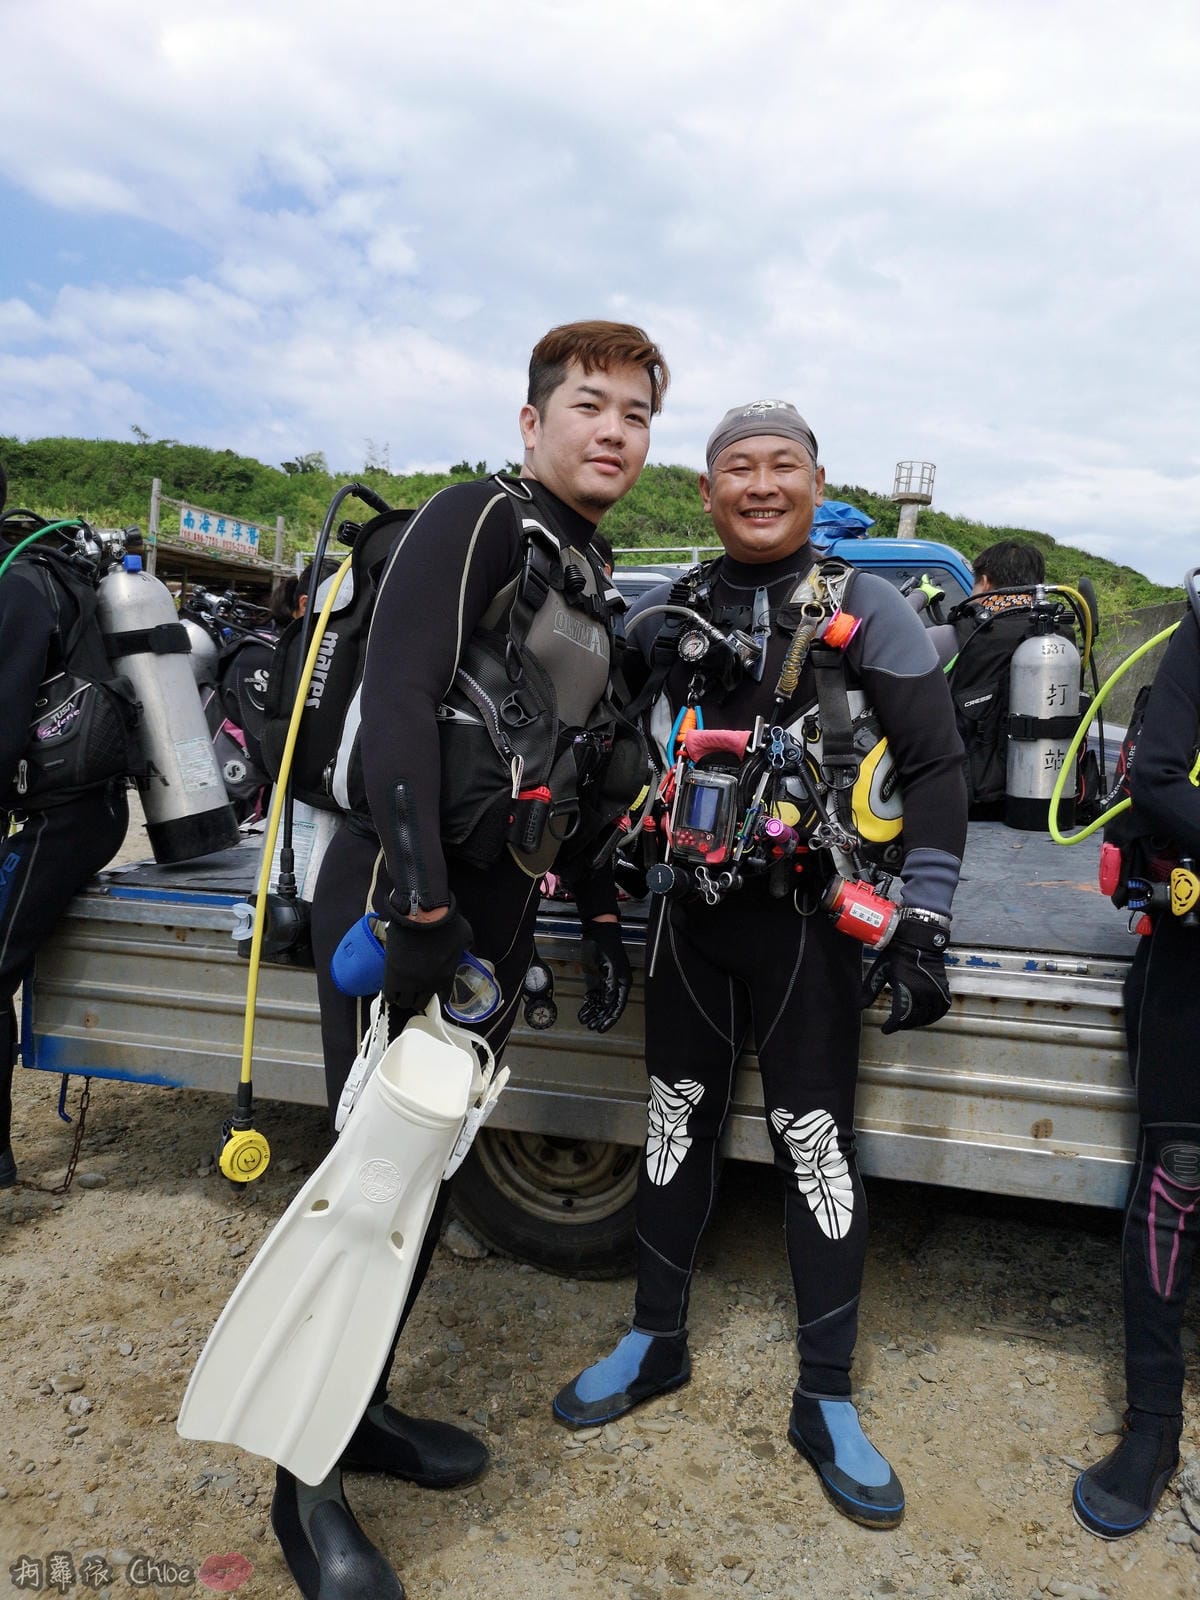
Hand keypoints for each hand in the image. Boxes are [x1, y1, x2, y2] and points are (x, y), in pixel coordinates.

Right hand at [383, 895, 473, 1012]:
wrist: (422, 915)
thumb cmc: (445, 923)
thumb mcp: (464, 936)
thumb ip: (465, 945)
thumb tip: (467, 946)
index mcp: (446, 976)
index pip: (442, 998)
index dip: (437, 995)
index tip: (432, 990)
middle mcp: (428, 984)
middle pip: (420, 1004)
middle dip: (418, 998)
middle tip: (414, 990)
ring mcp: (409, 982)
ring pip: (404, 1002)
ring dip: (404, 997)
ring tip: (401, 990)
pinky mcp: (392, 975)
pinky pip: (390, 995)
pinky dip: (391, 995)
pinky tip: (391, 988)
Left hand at [578, 919, 630, 1032]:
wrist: (597, 932)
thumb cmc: (606, 946)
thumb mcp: (609, 967)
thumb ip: (610, 986)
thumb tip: (608, 1002)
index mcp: (623, 982)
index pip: (618, 1005)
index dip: (611, 1018)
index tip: (603, 1028)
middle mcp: (615, 985)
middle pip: (609, 1007)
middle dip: (601, 1018)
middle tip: (593, 1027)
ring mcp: (605, 983)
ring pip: (600, 1003)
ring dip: (593, 1013)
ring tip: (586, 1022)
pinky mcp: (596, 979)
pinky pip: (593, 996)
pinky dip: (588, 1004)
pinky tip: (583, 1012)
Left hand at [860, 911, 950, 1034]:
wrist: (919, 939)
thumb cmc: (897, 953)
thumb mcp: (880, 970)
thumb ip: (870, 990)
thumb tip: (860, 1006)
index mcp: (907, 989)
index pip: (900, 1017)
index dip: (892, 1026)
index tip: (885, 1029)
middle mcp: (924, 992)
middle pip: (914, 1019)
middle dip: (903, 1025)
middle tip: (896, 1024)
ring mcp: (936, 991)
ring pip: (929, 1016)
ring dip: (918, 1022)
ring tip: (909, 1022)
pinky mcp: (944, 988)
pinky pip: (942, 1009)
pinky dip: (934, 1016)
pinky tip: (927, 1016)